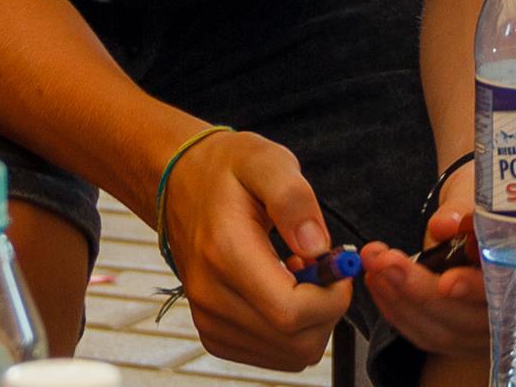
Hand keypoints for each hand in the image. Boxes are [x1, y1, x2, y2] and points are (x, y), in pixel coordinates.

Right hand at [160, 130, 347, 371]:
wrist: (179, 183)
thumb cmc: (225, 170)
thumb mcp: (265, 160)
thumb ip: (293, 198)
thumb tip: (318, 249)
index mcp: (224, 251)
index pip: (291, 313)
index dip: (331, 298)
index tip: (336, 267)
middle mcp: (210, 294)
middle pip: (296, 342)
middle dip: (326, 309)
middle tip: (317, 267)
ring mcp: (209, 318)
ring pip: (290, 355)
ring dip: (309, 321)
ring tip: (295, 275)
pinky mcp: (213, 333)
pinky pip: (274, 355)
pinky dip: (290, 332)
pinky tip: (279, 292)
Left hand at [358, 166, 488, 358]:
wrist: (477, 218)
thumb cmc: (481, 206)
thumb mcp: (475, 198)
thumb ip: (461, 213)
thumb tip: (444, 225)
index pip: (500, 293)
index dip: (473, 291)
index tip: (446, 282)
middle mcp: (505, 316)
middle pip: (463, 320)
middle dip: (418, 291)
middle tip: (384, 261)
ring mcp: (479, 333)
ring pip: (439, 331)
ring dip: (399, 300)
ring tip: (372, 265)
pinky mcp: (454, 337)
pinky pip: (423, 334)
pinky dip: (395, 310)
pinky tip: (375, 283)